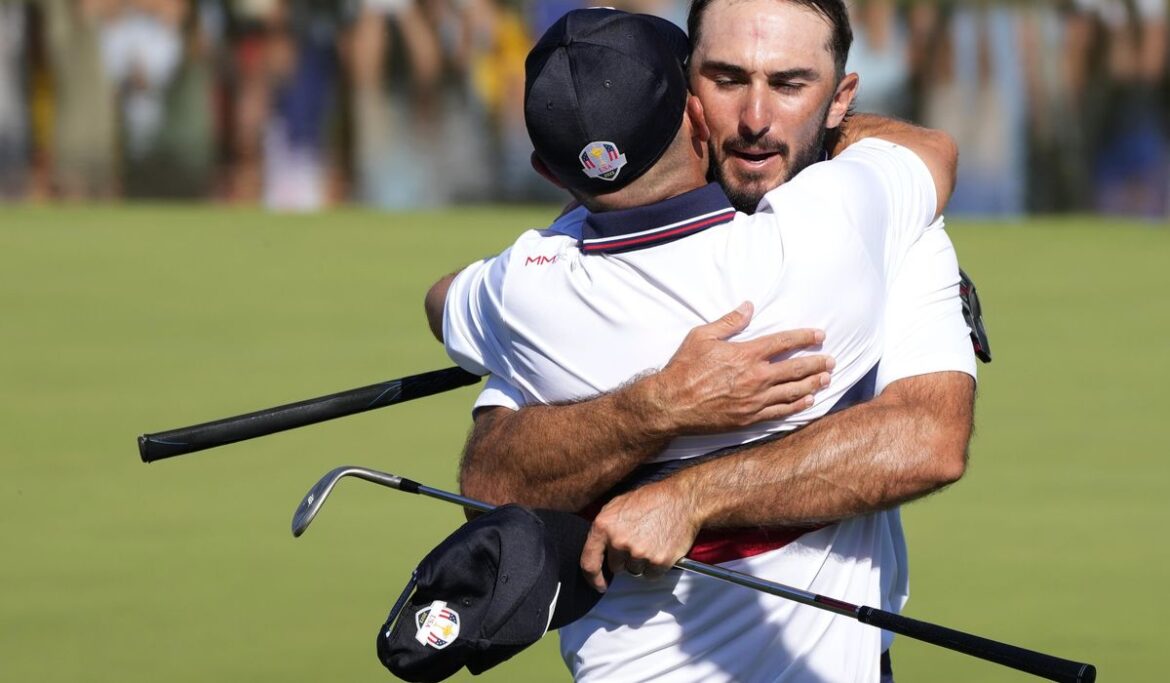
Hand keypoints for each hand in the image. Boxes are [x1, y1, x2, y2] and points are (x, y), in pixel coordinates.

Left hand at [580, 479, 700, 592]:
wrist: (681, 500)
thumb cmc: (651, 499)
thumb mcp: (618, 505)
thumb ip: (604, 527)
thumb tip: (598, 548)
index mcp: (603, 526)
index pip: (589, 562)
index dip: (593, 578)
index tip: (599, 584)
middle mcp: (618, 541)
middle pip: (616, 567)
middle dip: (625, 559)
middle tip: (638, 541)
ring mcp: (638, 552)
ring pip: (635, 571)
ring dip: (641, 562)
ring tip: (651, 541)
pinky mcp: (658, 561)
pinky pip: (651, 575)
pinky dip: (656, 567)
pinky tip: (660, 548)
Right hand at [642, 302, 832, 433]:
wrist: (672, 404)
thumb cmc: (684, 368)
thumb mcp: (702, 337)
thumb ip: (728, 322)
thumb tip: (748, 307)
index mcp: (746, 354)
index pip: (783, 342)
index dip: (804, 337)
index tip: (820, 335)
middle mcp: (756, 377)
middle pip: (795, 368)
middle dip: (816, 363)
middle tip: (832, 360)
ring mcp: (755, 400)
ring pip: (793, 391)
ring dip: (813, 384)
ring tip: (827, 378)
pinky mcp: (750, 418)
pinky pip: (781, 412)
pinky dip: (797, 406)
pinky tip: (808, 401)